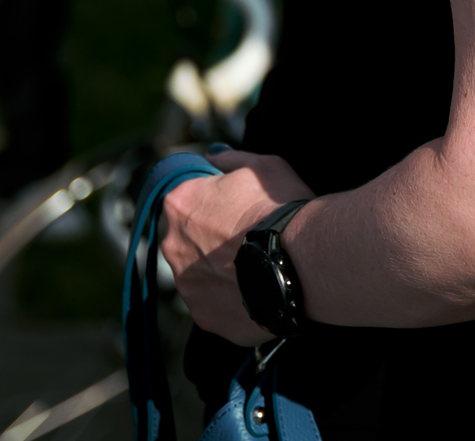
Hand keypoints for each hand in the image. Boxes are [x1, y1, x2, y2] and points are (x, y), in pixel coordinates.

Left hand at [159, 151, 315, 345]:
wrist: (303, 260)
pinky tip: (258, 287)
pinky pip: (215, 305)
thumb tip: (212, 157)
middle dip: (210, 237)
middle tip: (248, 235)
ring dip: (219, 269)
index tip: (235, 205)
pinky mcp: (205, 317)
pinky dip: (232, 297)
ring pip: (199, 274)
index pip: (184, 198)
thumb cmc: (282, 208)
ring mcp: (186, 287)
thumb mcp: (262, 165)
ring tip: (257, 264)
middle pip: (186, 239)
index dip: (211, 199)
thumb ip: (229, 160)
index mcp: (179, 204)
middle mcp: (171, 247)